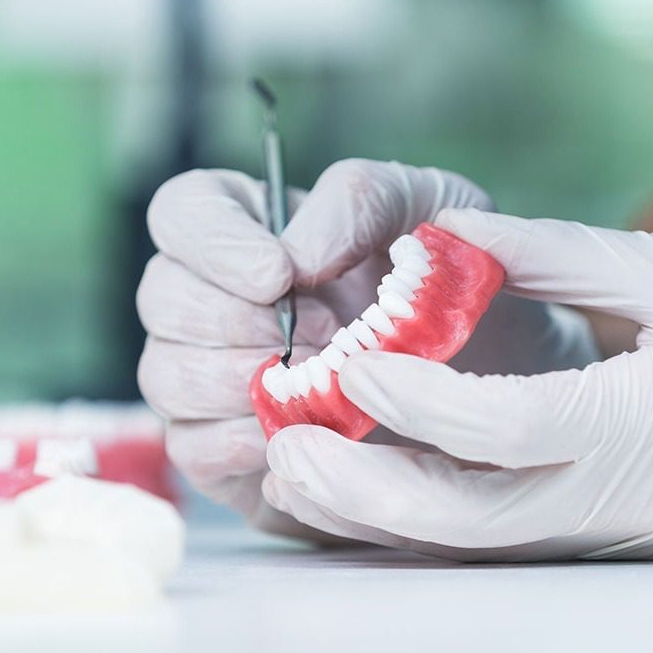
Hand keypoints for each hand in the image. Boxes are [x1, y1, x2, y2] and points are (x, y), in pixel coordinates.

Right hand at [136, 163, 597, 538]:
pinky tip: (307, 434)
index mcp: (254, 228)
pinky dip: (247, 440)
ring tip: (327, 385)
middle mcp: (216, 299)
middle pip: (162, 296)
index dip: (214, 243)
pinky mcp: (225, 452)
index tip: (278, 275)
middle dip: (238, 321)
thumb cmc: (453, 289)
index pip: (182, 212)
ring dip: (244, 381)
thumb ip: (360, 200)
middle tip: (326, 338)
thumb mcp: (430, 210)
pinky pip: (194, 448)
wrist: (490, 385)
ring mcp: (210, 378)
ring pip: (166, 374)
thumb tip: (294, 254)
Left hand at [262, 209, 652, 563]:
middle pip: (463, 518)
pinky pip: (499, 541)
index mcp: (645, 426)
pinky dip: (425, 518)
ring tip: (300, 466)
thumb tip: (452, 237)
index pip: (506, 425)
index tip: (351, 356)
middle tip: (281, 442)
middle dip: (361, 487)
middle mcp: (616, 500)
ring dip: (377, 511)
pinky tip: (374, 485)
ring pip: (469, 542)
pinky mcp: (610, 539)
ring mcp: (611, 534)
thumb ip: (560, 253)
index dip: (417, 395)